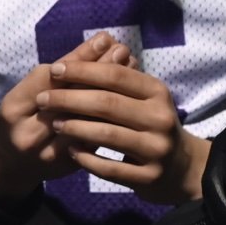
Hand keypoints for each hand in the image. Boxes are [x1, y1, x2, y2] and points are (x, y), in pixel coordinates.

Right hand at [0, 32, 130, 206]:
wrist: (11, 163)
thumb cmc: (21, 116)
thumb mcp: (30, 88)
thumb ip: (64, 67)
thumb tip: (102, 41)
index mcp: (16, 108)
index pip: (51, 79)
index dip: (80, 59)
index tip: (105, 40)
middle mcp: (30, 135)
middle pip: (72, 99)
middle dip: (101, 73)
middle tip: (124, 52)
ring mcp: (51, 155)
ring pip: (88, 121)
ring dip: (112, 94)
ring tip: (131, 70)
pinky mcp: (70, 166)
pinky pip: (96, 139)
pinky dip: (113, 115)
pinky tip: (128, 98)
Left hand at [38, 59, 208, 205]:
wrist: (182, 167)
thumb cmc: (152, 123)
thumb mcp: (144, 97)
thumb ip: (118, 78)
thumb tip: (90, 46)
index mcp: (157, 91)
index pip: (115, 75)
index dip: (83, 70)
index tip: (54, 68)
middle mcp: (160, 118)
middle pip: (107, 103)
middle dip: (69, 99)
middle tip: (43, 99)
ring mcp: (156, 149)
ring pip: (107, 135)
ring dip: (74, 128)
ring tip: (53, 123)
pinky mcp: (148, 177)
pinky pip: (109, 168)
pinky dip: (86, 158)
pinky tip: (71, 151)